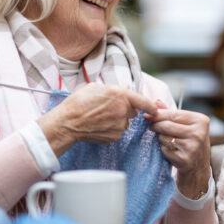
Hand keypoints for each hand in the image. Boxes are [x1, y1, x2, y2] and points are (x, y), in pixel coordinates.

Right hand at [38, 84, 158, 155]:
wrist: (67, 123)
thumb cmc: (79, 102)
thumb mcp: (96, 87)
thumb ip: (114, 89)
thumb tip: (127, 90)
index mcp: (120, 95)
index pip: (144, 101)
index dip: (151, 106)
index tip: (155, 108)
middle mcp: (123, 110)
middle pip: (133, 111)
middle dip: (126, 109)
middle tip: (110, 108)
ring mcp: (119, 124)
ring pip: (125, 122)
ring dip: (118, 119)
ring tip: (100, 117)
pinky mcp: (114, 136)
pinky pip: (118, 131)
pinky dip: (112, 128)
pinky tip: (99, 125)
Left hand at [146, 101, 210, 199]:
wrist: (198, 168)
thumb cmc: (190, 142)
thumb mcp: (186, 126)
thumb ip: (172, 113)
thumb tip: (156, 102)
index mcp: (201, 121)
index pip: (173, 114)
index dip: (158, 114)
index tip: (147, 114)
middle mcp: (199, 133)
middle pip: (167, 125)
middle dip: (155, 125)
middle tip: (151, 127)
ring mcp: (192, 147)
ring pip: (164, 137)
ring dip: (160, 138)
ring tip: (166, 140)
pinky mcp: (185, 159)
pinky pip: (165, 149)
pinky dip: (163, 149)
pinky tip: (170, 151)